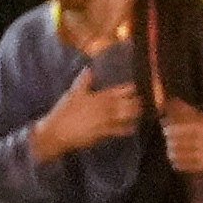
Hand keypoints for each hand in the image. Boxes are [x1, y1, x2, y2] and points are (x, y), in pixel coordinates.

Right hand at [27, 75, 144, 163]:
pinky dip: (126, 129)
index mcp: (98, 96)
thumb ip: (83, 81)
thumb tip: (89, 69)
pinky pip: (118, 130)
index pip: (118, 90)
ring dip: (134, 114)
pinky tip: (133, 128)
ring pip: (124, 116)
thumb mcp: (73, 93)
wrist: (57, 132)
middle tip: (146, 100)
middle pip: (126, 103)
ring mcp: (105, 121)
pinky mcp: (103, 133)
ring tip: (142, 111)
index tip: (137, 86)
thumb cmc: (64, 111)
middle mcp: (104, 108)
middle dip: (136, 101)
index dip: (129, 88)